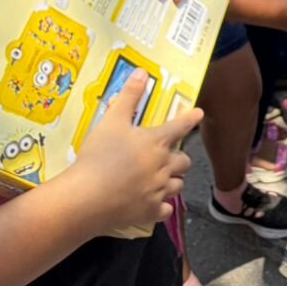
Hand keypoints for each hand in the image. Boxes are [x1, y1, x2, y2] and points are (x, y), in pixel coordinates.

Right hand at [63, 70, 200, 233]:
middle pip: (184, 162)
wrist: (86, 197)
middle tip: (170, 157)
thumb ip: (128, 96)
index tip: (199, 114)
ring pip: (178, 186)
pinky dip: (161, 206)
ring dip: (173, 181)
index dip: (190, 119)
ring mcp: (158, 192)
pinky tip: (153, 204)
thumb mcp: (111, 121)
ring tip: (162, 179)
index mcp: (156, 143)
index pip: (180, 127)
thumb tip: (142, 72)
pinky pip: (165, 211)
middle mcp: (163, 167)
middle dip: (180, 158)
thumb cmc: (98, 156)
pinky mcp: (150, 213)